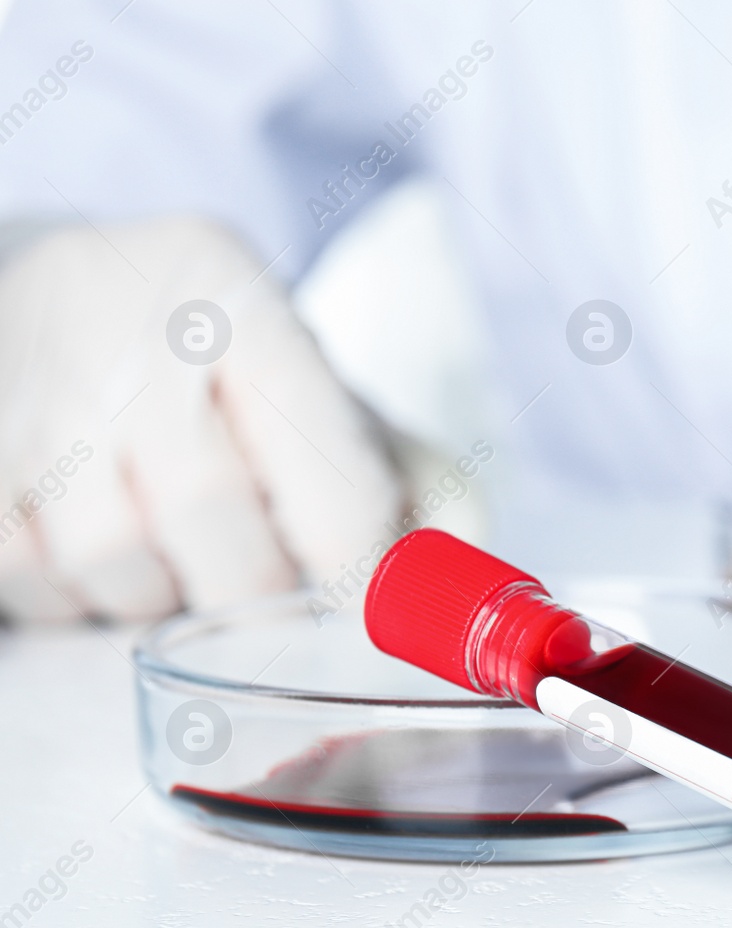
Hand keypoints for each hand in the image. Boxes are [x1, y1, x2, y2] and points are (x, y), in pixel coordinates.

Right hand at [0, 217, 402, 621]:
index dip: (351, 553)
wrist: (62, 290)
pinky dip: (69, 598)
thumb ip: (408, 468)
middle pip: (209, 513)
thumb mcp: (316, 381)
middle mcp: (130, 334)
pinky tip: (95, 560)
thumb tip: (462, 562)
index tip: (362, 608)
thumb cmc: (217, 364)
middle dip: (250, 587)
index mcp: (241, 302)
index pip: (319, 451)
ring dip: (153, 598)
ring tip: (174, 561)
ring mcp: (34, 393)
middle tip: (266, 598)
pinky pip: (22, 574)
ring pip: (109, 560)